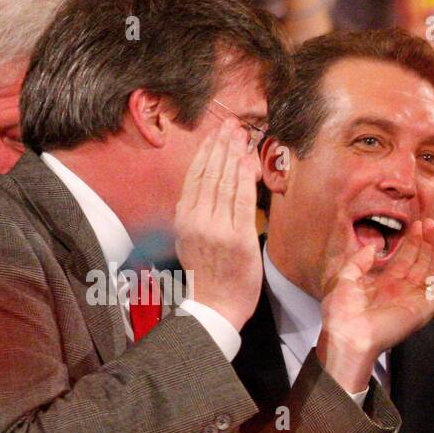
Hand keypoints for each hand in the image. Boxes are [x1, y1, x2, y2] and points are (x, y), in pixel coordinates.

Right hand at [175, 121, 262, 330]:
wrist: (214, 307)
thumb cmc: (207, 276)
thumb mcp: (190, 242)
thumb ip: (195, 216)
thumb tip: (204, 192)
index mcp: (184, 219)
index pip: (195, 177)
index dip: (206, 153)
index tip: (216, 135)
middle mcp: (197, 220)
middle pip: (210, 174)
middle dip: (221, 146)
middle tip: (232, 125)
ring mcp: (217, 228)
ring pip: (225, 183)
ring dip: (234, 155)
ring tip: (241, 135)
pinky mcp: (238, 238)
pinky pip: (243, 201)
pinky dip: (246, 178)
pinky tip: (249, 161)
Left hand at [317, 218, 433, 392]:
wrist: (347, 335)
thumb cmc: (341, 315)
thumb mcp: (345, 279)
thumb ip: (358, 262)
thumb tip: (372, 248)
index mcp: (386, 286)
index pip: (406, 260)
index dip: (413, 242)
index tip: (417, 225)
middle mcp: (403, 292)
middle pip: (422, 262)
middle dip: (427, 242)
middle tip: (431, 223)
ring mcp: (415, 300)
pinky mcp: (425, 308)